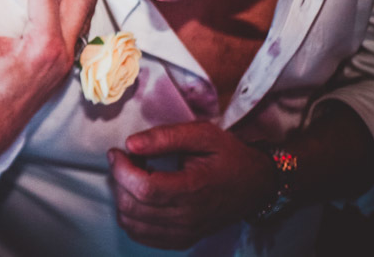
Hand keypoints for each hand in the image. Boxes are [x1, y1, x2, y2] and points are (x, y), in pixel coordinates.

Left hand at [108, 121, 274, 249]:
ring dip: (122, 199)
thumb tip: (130, 144)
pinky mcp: (182, 239)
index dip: (121, 170)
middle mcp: (188, 217)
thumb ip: (166, 137)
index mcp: (193, 189)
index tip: (116, 152)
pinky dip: (131, 218)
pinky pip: (143, 236)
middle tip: (124, 162)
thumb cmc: (229, 156)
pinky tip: (137, 199)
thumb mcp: (203, 134)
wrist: (257, 185)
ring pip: (133, 224)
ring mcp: (185, 232)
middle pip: (134, 207)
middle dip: (118, 181)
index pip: (144, 188)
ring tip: (131, 178)